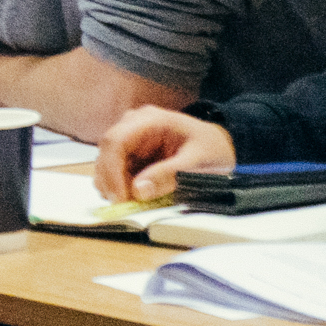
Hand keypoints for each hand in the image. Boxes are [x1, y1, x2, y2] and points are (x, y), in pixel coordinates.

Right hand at [93, 106, 234, 202]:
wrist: (219, 145)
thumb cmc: (211, 150)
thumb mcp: (197, 163)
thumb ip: (169, 175)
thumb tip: (138, 191)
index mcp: (150, 120)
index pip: (117, 140)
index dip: (112, 170)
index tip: (120, 197)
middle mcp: (134, 124)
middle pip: (107, 149)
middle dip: (109, 179)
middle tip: (121, 205)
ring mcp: (131, 136)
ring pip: (106, 159)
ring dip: (111, 183)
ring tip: (126, 203)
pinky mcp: (132, 151)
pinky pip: (115, 167)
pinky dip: (117, 184)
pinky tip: (129, 197)